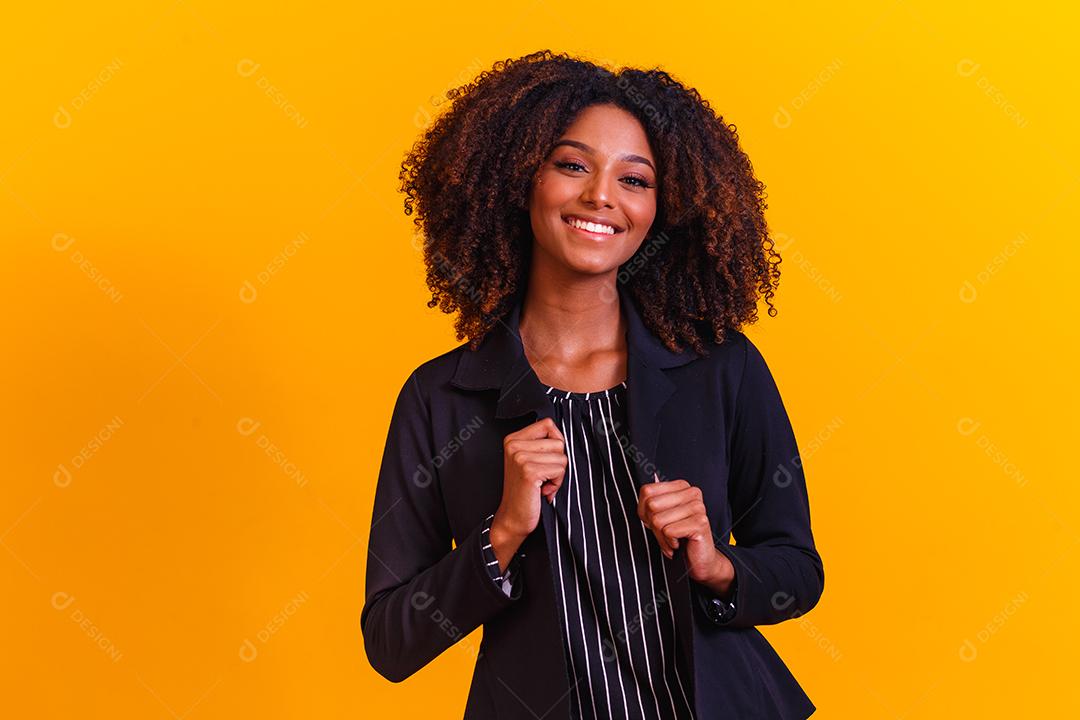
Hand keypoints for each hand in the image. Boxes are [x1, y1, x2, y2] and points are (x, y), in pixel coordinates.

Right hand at [491, 417, 566, 568]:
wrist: (513, 517)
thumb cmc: (525, 491)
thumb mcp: (529, 461)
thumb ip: (542, 444)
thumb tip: (563, 436)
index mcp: (513, 439)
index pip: (548, 424)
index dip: (555, 443)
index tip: (546, 460)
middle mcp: (514, 445)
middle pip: (558, 442)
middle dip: (557, 462)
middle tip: (543, 477)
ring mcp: (520, 457)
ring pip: (562, 457)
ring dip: (558, 475)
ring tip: (542, 484)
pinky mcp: (529, 471)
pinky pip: (560, 470)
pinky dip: (557, 483)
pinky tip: (543, 490)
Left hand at [637, 474, 734, 594]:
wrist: (699, 559)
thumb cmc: (678, 536)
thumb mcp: (659, 515)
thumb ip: (650, 502)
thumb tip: (647, 490)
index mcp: (681, 486)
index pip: (647, 491)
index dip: (643, 510)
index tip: (654, 521)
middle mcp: (692, 493)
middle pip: (652, 505)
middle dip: (652, 524)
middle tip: (663, 532)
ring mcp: (698, 507)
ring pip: (658, 520)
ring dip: (661, 537)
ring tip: (671, 539)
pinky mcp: (700, 523)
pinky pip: (668, 531)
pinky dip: (668, 542)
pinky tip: (678, 543)